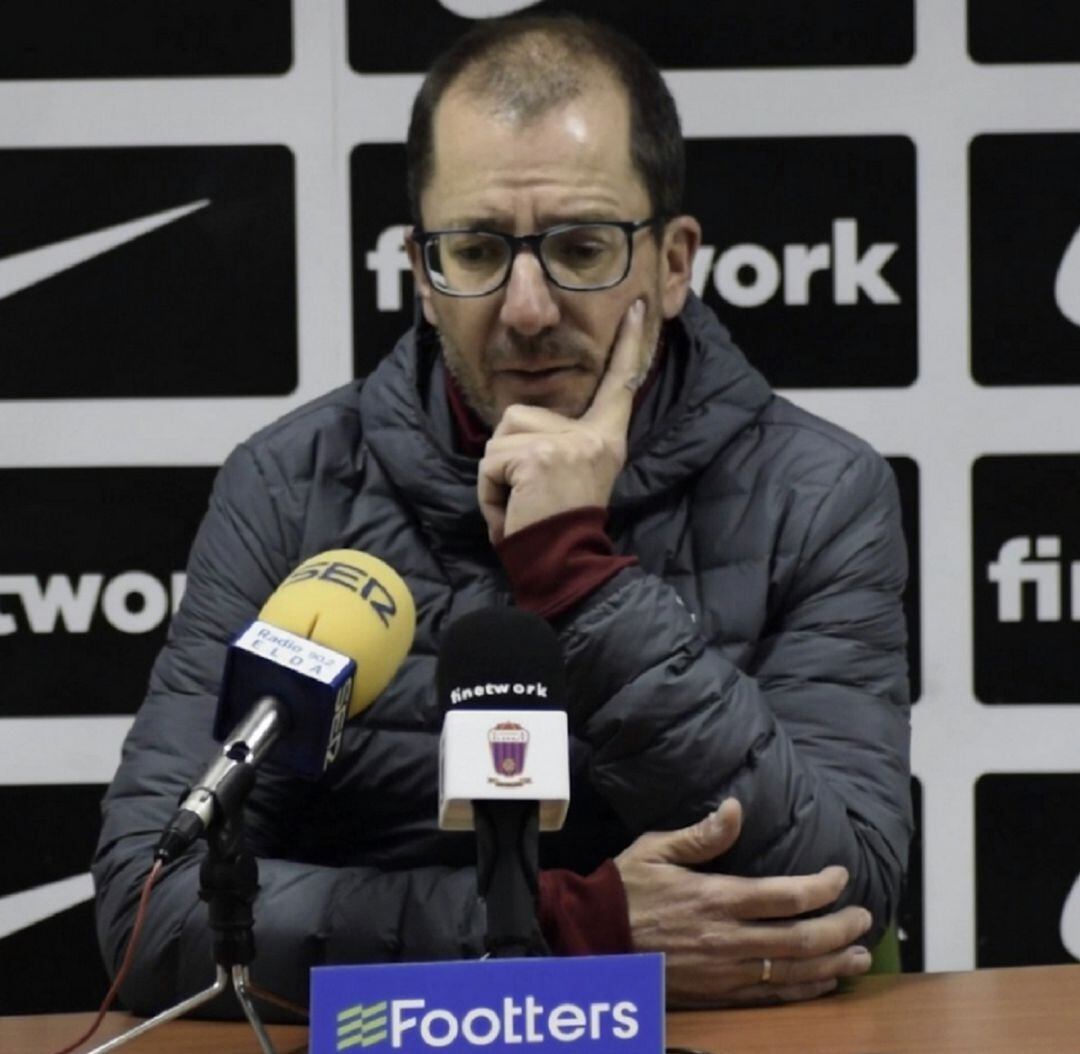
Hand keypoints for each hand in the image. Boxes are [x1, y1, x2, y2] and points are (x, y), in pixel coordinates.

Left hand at [477, 298, 646, 544]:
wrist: (564, 566)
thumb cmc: (558, 531)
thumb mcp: (568, 479)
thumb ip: (555, 445)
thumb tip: (515, 428)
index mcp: (605, 439)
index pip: (617, 386)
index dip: (627, 346)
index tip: (635, 307)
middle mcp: (593, 436)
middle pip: (519, 416)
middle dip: (506, 459)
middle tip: (529, 499)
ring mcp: (567, 444)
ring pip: (499, 438)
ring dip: (494, 478)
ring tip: (520, 507)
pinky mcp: (538, 457)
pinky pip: (489, 463)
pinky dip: (488, 493)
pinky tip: (513, 514)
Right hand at [614, 799, 874, 1006]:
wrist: (593, 940)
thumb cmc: (626, 889)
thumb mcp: (656, 850)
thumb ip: (701, 835)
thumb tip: (735, 808)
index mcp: (716, 898)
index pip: (786, 895)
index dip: (823, 886)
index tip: (841, 875)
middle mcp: (729, 939)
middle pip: (801, 939)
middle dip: (840, 928)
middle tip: (864, 917)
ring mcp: (726, 972)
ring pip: (794, 972)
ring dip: (832, 964)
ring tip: (859, 956)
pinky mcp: (719, 994)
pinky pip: (772, 996)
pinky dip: (804, 991)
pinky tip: (823, 983)